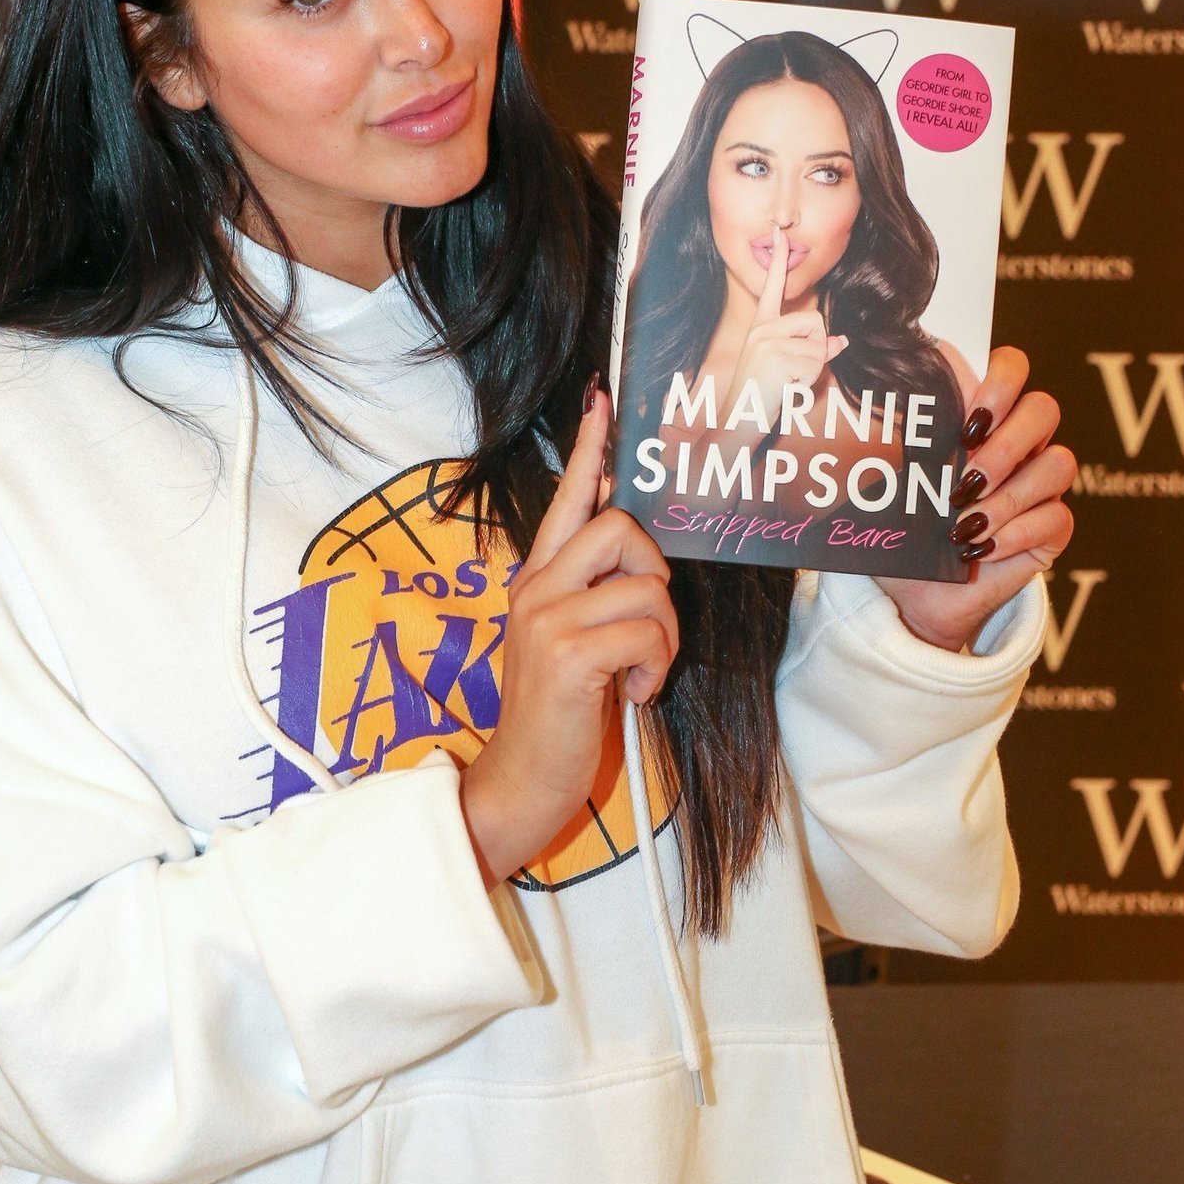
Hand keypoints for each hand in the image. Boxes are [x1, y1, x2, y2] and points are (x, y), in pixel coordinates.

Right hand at [459, 385, 679, 888]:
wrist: (520, 782)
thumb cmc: (556, 717)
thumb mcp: (571, 644)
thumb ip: (591, 597)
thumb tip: (642, 563)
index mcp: (535, 581)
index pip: (565, 500)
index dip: (588, 449)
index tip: (602, 400)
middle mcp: (534, 588)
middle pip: (619, 527)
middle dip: (656, 575)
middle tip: (646, 628)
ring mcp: (545, 619)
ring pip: (646, 586)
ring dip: (663, 637)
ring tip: (637, 676)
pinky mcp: (566, 655)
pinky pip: (647, 633)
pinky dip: (656, 670)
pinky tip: (631, 696)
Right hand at [719, 225, 848, 434]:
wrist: (735, 424)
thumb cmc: (759, 399)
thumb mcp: (787, 370)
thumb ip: (813, 352)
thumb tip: (841, 341)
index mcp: (760, 327)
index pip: (772, 288)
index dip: (778, 260)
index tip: (780, 233)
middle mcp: (762, 329)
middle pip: (816, 322)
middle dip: (817, 349)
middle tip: (794, 372)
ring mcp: (767, 342)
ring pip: (818, 347)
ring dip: (812, 371)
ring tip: (786, 384)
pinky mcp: (777, 358)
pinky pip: (815, 365)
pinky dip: (808, 382)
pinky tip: (785, 390)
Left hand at [875, 346, 1075, 652]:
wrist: (912, 592)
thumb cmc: (903, 527)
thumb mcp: (891, 482)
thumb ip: (892, 444)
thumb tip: (861, 412)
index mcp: (982, 420)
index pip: (1012, 367)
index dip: (1002, 381)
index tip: (969, 422)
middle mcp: (1019, 445)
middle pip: (1044, 409)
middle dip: (1006, 444)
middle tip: (965, 480)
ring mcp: (1039, 486)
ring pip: (1058, 464)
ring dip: (1008, 496)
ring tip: (966, 523)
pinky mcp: (1051, 530)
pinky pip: (1056, 517)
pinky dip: (1015, 534)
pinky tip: (980, 548)